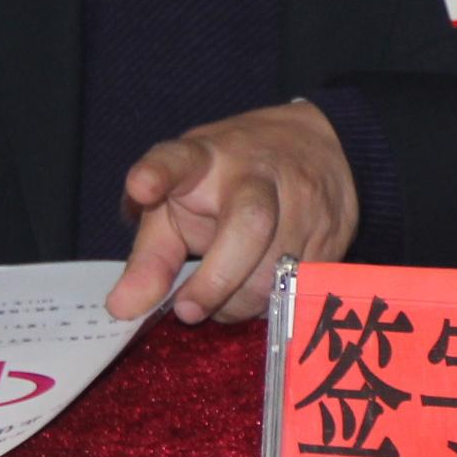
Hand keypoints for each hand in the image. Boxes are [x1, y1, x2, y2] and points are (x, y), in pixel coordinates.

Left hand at [112, 100, 359, 324]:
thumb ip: (150, 258)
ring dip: (243, 301)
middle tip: (189, 310)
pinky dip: (275, 303)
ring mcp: (305, 200)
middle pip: (249, 225)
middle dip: (218, 279)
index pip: (178, 160)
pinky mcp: (335, 232)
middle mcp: (258, 173)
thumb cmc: (229, 183)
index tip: (142, 187)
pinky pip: (303, 286)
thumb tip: (122, 310)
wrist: (320, 146)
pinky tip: (261, 291)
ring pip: (278, 268)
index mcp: (206, 159)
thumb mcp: (180, 204)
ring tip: (225, 299)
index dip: (159, 173)